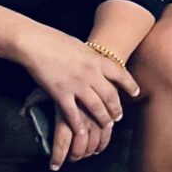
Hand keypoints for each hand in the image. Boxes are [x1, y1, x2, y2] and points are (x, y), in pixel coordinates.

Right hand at [22, 29, 139, 168]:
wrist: (35, 42)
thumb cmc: (55, 41)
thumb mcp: (81, 47)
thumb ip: (91, 58)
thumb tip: (98, 64)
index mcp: (97, 60)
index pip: (121, 74)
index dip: (130, 85)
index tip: (136, 93)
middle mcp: (91, 74)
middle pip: (110, 96)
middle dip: (116, 108)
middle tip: (118, 117)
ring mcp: (77, 85)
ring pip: (96, 107)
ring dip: (103, 118)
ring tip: (106, 125)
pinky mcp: (61, 93)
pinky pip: (73, 114)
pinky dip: (79, 124)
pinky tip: (82, 131)